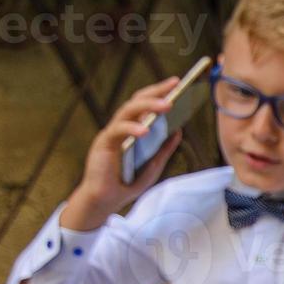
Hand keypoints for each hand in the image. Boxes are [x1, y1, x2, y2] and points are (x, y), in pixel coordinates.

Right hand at [62, 77, 183, 230]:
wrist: (105, 201)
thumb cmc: (126, 183)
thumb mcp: (153, 167)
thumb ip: (164, 149)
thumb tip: (179, 130)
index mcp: (132, 130)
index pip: (145, 104)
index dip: (160, 92)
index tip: (177, 83)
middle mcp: (121, 127)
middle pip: (137, 102)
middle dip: (156, 92)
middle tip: (175, 86)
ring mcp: (111, 134)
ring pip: (127, 111)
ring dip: (148, 106)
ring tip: (168, 106)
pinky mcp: (103, 144)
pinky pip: (117, 130)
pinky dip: (132, 128)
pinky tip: (146, 130)